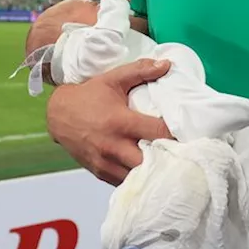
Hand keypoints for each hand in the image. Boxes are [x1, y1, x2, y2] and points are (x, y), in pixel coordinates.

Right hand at [45, 58, 172, 184]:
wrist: (57, 114)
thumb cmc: (88, 96)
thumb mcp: (113, 79)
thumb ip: (140, 70)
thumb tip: (167, 65)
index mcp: (121, 122)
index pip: (158, 132)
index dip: (177, 134)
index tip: (190, 134)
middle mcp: (114, 146)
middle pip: (150, 162)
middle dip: (168, 160)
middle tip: (183, 155)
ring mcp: (106, 163)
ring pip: (138, 178)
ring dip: (154, 172)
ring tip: (169, 165)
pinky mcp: (100, 173)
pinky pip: (124, 183)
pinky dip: (138, 179)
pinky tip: (149, 172)